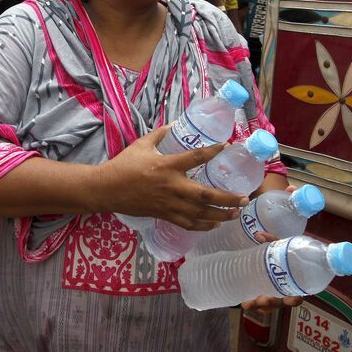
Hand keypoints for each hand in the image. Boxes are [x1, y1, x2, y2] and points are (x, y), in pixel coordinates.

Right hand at [97, 126, 247, 229]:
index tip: (226, 146)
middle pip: (205, 195)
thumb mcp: (142, 144)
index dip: (212, 151)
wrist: (107, 189)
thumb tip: (176, 125)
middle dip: (227, 198)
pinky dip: (202, 226)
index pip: (195, 157)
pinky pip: (187, 223)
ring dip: (221, 214)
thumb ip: (160, 134)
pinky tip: (214, 225)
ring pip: (199, 213)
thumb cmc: (124, 164)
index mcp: (167, 166)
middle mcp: (171, 186)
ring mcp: (168, 203)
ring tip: (236, 213)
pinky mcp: (163, 214)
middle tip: (244, 198)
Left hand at [240, 228, 304, 312]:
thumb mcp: (281, 246)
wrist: (285, 257)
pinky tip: (244, 303)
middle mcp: (285, 292)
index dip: (294, 299)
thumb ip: (272, 241)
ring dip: (258, 305)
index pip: (298, 295)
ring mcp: (274, 295)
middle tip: (261, 300)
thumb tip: (258, 235)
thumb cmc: (287, 253)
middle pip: (279, 303)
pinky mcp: (264, 294)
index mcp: (294, 283)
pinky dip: (253, 304)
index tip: (290, 299)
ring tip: (247, 304)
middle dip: (270, 303)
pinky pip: (260, 304)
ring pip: (268, 305)